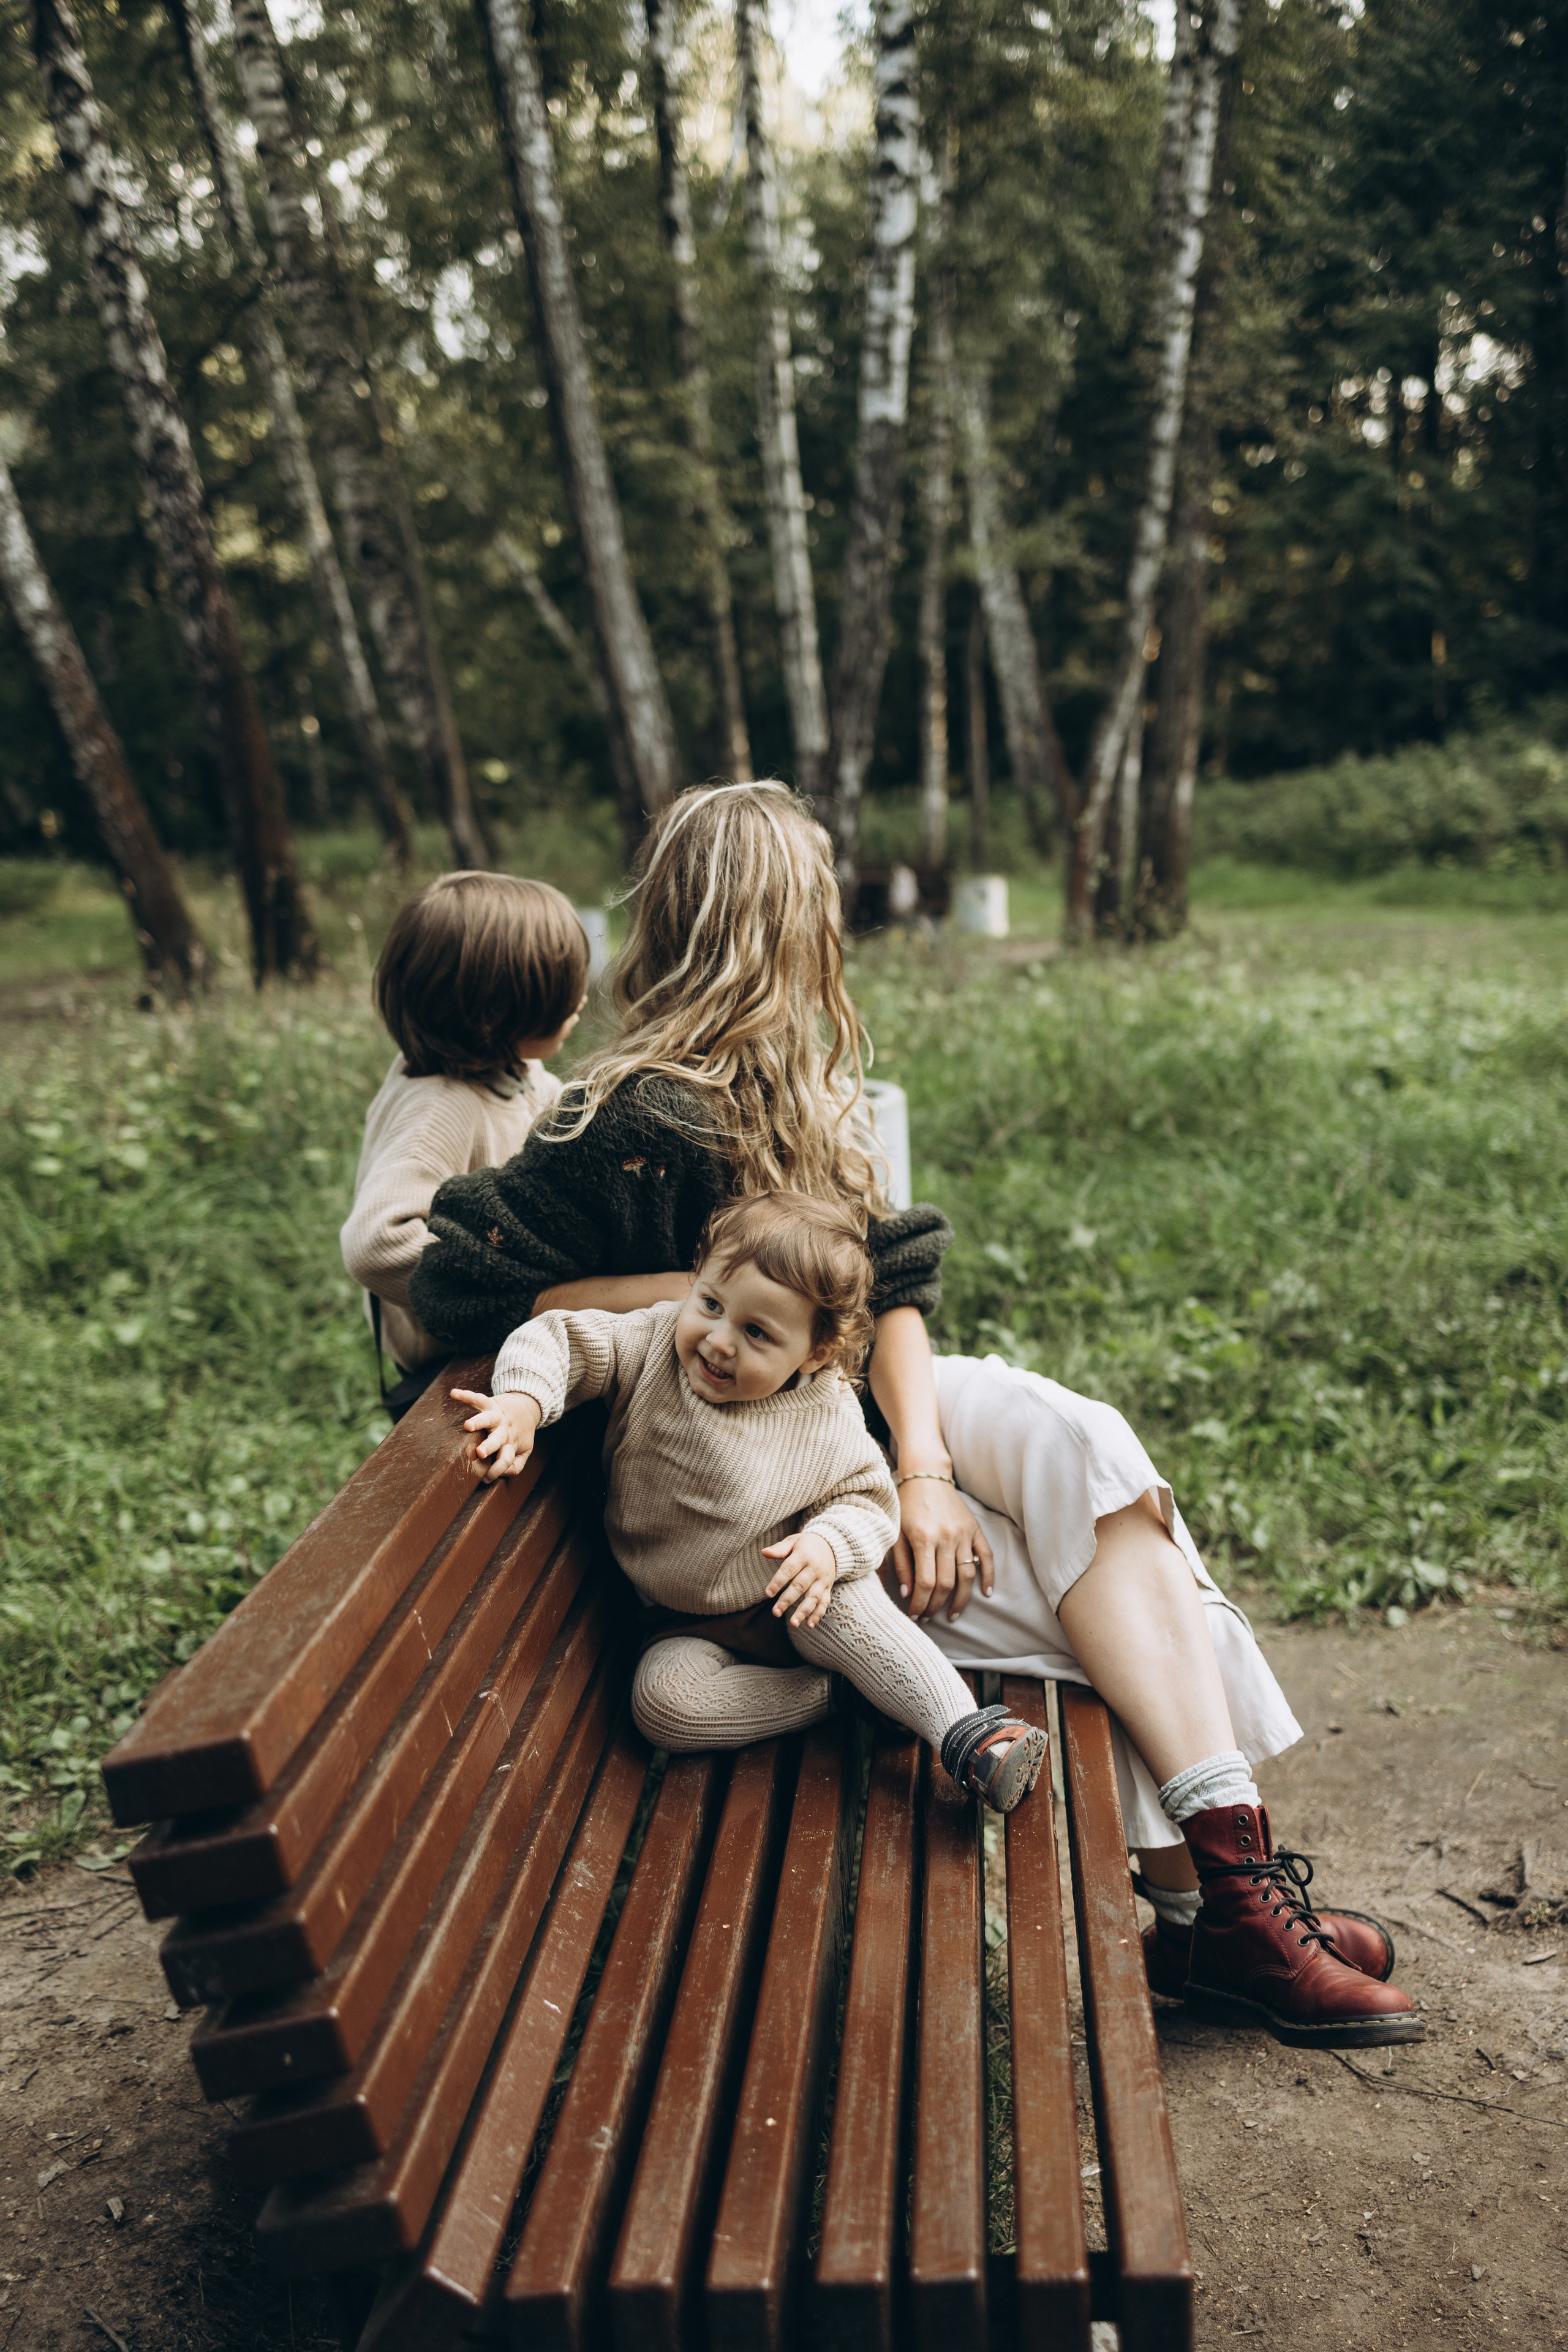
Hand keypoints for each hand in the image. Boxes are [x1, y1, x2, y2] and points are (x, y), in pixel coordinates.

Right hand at [452, 1387, 541, 1481]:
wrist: (527, 1406)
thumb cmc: (520, 1433)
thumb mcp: (525, 1450)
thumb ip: (516, 1465)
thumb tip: (504, 1473)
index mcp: (511, 1443)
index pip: (506, 1459)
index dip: (497, 1470)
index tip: (486, 1479)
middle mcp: (504, 1430)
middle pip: (497, 1440)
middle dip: (488, 1446)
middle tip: (480, 1453)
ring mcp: (497, 1416)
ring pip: (488, 1419)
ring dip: (478, 1421)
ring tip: (468, 1425)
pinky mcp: (491, 1403)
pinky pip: (478, 1398)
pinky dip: (466, 1395)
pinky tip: (454, 1394)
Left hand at [762, 1530, 837, 1630]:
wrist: (833, 1545)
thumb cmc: (807, 1544)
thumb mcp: (794, 1541)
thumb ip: (779, 1548)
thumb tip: (764, 1552)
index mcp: (804, 1555)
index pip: (789, 1569)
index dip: (778, 1582)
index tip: (768, 1594)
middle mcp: (814, 1569)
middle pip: (800, 1586)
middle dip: (787, 1600)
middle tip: (775, 1613)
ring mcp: (823, 1580)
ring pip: (813, 1597)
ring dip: (803, 1611)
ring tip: (793, 1624)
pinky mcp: (828, 1588)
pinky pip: (824, 1603)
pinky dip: (818, 1615)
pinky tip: (809, 1625)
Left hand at [891, 1472, 993, 1623]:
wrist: (926, 1477)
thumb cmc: (906, 1507)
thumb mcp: (895, 1533)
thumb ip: (900, 1564)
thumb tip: (908, 1594)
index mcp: (923, 1538)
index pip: (925, 1582)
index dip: (920, 1604)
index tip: (914, 1615)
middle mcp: (946, 1537)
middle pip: (946, 1583)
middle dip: (936, 1606)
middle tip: (928, 1617)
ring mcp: (964, 1533)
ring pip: (967, 1575)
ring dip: (961, 1600)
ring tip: (951, 1615)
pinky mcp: (975, 1529)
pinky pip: (986, 1556)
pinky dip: (988, 1576)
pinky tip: (986, 1593)